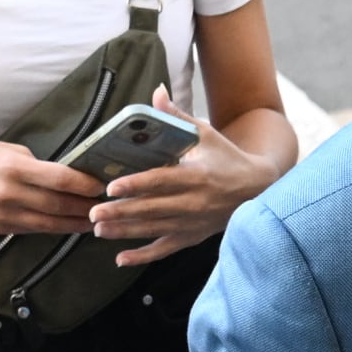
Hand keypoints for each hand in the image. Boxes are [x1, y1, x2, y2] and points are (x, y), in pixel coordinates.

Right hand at [0, 136, 104, 236]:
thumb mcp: (6, 149)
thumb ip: (35, 164)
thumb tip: (64, 175)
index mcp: (13, 168)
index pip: (60, 179)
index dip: (85, 185)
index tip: (102, 186)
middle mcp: (9, 194)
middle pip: (58, 205)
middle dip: (86, 207)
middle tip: (107, 207)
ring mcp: (3, 214)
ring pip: (49, 224)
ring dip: (75, 224)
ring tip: (95, 222)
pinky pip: (33, 229)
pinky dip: (53, 228)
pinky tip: (68, 225)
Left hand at [84, 86, 278, 264]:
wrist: (257, 189)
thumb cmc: (227, 158)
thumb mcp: (206, 134)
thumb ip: (177, 116)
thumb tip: (156, 92)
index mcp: (197, 175)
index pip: (161, 181)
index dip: (136, 185)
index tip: (111, 187)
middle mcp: (194, 202)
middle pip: (152, 209)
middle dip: (121, 212)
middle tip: (93, 212)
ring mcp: (193, 222)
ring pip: (154, 230)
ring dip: (125, 231)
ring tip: (98, 229)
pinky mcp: (193, 237)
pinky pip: (165, 249)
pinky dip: (144, 256)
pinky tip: (121, 259)